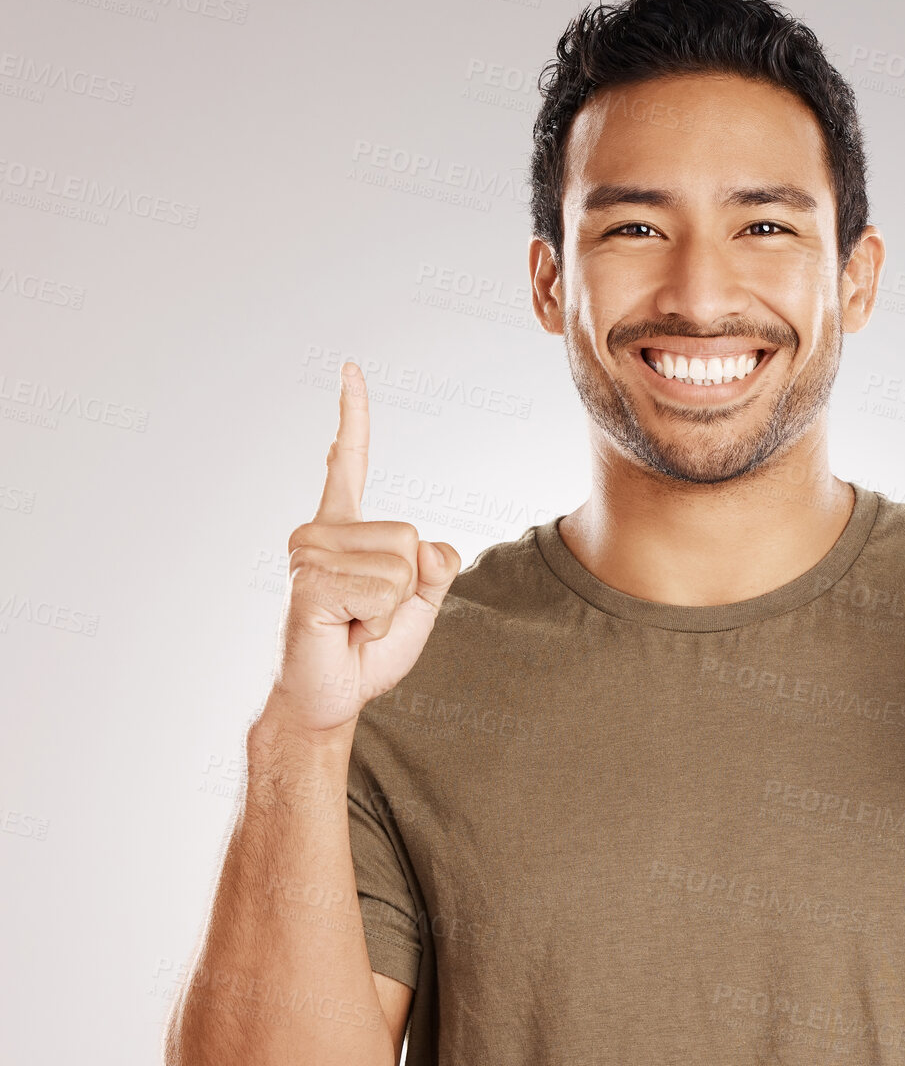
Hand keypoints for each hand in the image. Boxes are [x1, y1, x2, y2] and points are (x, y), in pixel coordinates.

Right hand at [265, 362, 461, 735]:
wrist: (331, 696)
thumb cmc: (367, 650)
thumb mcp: (420, 603)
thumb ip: (435, 566)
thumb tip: (428, 545)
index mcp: (343, 528)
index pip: (348, 463)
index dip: (353, 416)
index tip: (351, 369)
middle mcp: (319, 531)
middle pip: (412, 538)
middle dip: (410, 589)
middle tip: (367, 617)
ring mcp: (309, 553)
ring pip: (402, 565)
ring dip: (393, 609)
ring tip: (355, 624)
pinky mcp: (310, 582)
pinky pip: (385, 589)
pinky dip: (380, 621)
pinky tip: (345, 630)